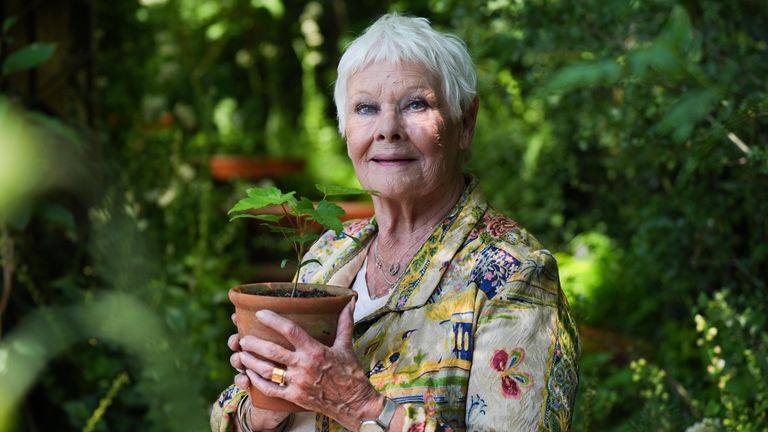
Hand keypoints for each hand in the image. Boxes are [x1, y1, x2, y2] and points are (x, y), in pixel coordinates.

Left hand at [238, 299, 385, 429]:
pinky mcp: (294, 397)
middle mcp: (304, 366)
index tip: (259, 313)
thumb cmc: (350, 373)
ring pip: (267, 371)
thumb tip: (349, 302)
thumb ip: (344, 323)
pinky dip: (256, 381)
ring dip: (251, 361)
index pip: (290, 330)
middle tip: (243, 338)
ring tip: (240, 354)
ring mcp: (297, 383)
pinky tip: (249, 374)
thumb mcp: (346, 346)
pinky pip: (270, 390)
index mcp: (315, 350)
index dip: (273, 320)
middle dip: (254, 343)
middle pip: (272, 351)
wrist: (354, 403)